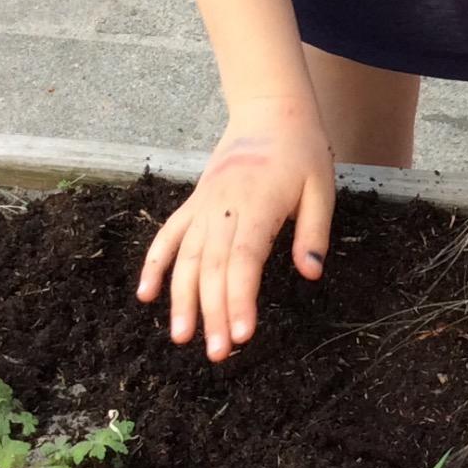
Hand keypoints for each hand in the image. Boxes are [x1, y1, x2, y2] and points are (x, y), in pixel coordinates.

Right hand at [137, 98, 333, 362]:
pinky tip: (146, 295)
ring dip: (182, 299)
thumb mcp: (322, 188)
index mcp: (258, 203)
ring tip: (182, 337)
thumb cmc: (301, 152)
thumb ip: (314, 232)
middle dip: (213, 312)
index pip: (244, 259)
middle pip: (213, 267)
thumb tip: (310, 273)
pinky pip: (168, 236)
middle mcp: (223, 207)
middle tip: (218, 354)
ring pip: (186, 257)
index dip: (239, 298)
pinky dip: (154, 264)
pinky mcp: (193, 204)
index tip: (241, 334)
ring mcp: (203, 205)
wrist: (269, 112)